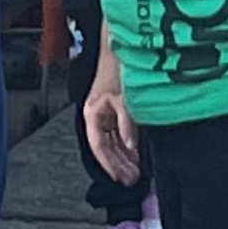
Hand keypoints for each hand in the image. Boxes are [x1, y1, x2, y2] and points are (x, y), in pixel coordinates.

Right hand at [83, 55, 143, 187]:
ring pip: (113, 141)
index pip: (99, 146)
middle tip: (131, 179)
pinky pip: (118, 132)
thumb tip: (131, 145)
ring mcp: (105, 113)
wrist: (120, 49)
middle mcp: (97, 116)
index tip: (119, 177)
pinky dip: (127, 143)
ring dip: (123, 156)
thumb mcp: (123, 99)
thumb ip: (126, 124)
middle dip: (118, 164)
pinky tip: (134, 153)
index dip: (109, 164)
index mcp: (92, 114)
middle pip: (106, 147)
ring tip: (134, 170)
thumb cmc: (116, 68)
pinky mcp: (114, 109)